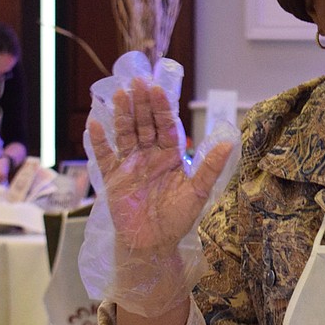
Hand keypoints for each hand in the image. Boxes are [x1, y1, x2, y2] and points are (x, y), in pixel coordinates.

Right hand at [88, 76, 233, 255]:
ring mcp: (130, 165)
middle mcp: (149, 156)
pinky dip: (99, 142)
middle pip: (144, 124)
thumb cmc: (177, 218)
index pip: (166, 126)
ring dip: (122, 115)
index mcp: (169, 156)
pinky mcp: (113, 178)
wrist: (154, 243)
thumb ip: (210, 167)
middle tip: (138, 82)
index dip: (162, 108)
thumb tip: (229, 143)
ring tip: (120, 94)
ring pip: (125, 134)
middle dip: (141, 104)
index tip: (158, 88)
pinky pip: (105, 157)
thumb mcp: (198, 192)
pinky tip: (95, 123)